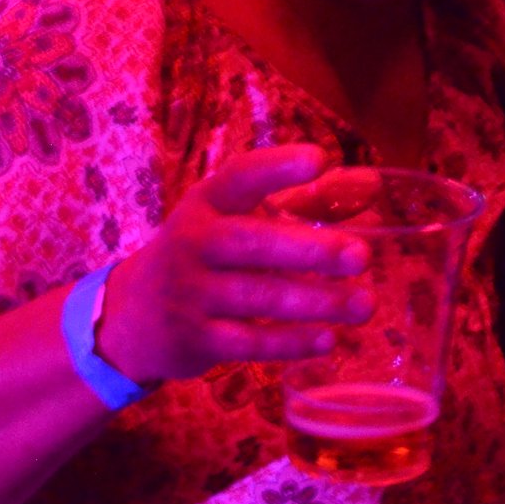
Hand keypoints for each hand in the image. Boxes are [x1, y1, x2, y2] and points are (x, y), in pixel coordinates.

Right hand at [90, 143, 371, 385]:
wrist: (132, 316)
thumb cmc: (206, 256)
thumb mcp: (238, 219)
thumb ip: (306, 202)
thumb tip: (372, 185)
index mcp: (207, 203)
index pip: (240, 177)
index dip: (277, 168)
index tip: (319, 159)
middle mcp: (194, 243)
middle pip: (253, 244)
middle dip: (310, 250)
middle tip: (362, 256)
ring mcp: (190, 294)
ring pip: (258, 299)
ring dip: (316, 303)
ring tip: (365, 305)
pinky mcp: (195, 340)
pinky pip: (249, 343)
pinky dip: (291, 343)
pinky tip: (329, 340)